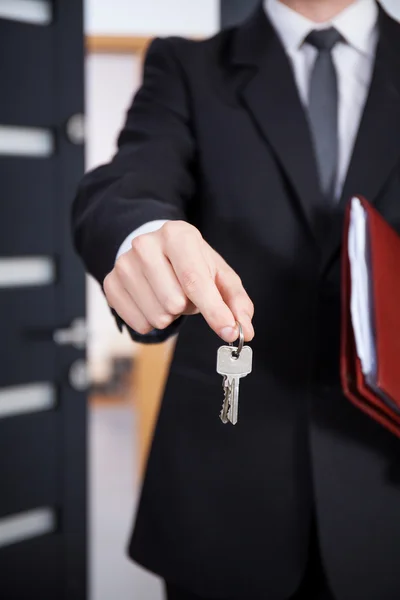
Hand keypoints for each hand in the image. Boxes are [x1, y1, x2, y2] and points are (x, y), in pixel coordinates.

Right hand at [104, 221, 253, 341]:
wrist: (154, 251)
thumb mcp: (219, 275)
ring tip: (170, 296)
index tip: (228, 331)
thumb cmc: (191, 263)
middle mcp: (146, 245)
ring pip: (157, 316)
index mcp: (177, 235)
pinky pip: (139, 323)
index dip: (213, 310)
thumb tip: (244, 329)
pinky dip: (152, 321)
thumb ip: (235, 302)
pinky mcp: (111, 284)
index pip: (195, 280)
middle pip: (174, 302)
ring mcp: (124, 264)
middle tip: (186, 293)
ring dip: (170, 315)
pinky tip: (153, 302)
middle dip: (187, 307)